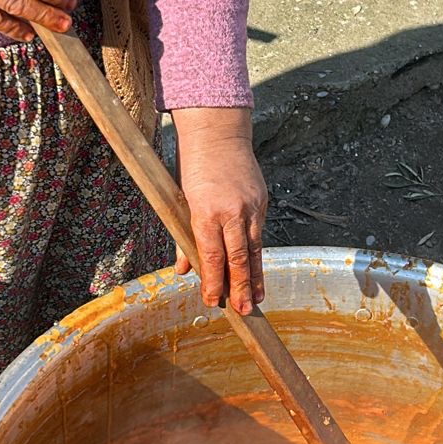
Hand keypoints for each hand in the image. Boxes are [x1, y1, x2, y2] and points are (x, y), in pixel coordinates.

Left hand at [172, 107, 267, 314]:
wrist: (218, 132)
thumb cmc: (192, 166)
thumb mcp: (181, 201)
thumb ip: (183, 238)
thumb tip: (184, 270)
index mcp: (207, 211)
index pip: (213, 256)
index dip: (214, 282)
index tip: (214, 301)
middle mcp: (233, 211)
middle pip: (239, 257)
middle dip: (241, 287)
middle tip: (244, 310)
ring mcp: (251, 206)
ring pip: (255, 249)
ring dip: (256, 276)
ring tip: (257, 299)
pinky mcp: (261, 201)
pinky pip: (259, 233)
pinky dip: (257, 254)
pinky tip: (257, 270)